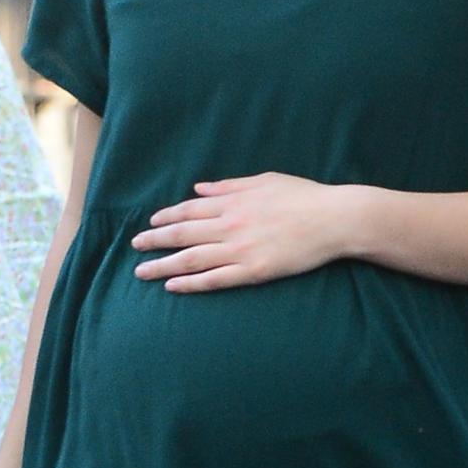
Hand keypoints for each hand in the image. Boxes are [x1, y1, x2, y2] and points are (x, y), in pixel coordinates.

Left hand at [132, 172, 347, 291]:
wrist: (333, 219)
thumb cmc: (303, 196)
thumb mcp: (264, 181)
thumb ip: (229, 186)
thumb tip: (199, 188)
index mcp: (234, 201)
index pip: (190, 209)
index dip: (167, 217)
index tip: (151, 223)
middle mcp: (231, 225)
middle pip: (183, 234)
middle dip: (155, 241)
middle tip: (135, 247)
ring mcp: (241, 250)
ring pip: (192, 259)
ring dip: (163, 265)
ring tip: (141, 271)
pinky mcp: (253, 272)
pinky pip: (214, 279)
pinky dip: (190, 283)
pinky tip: (172, 286)